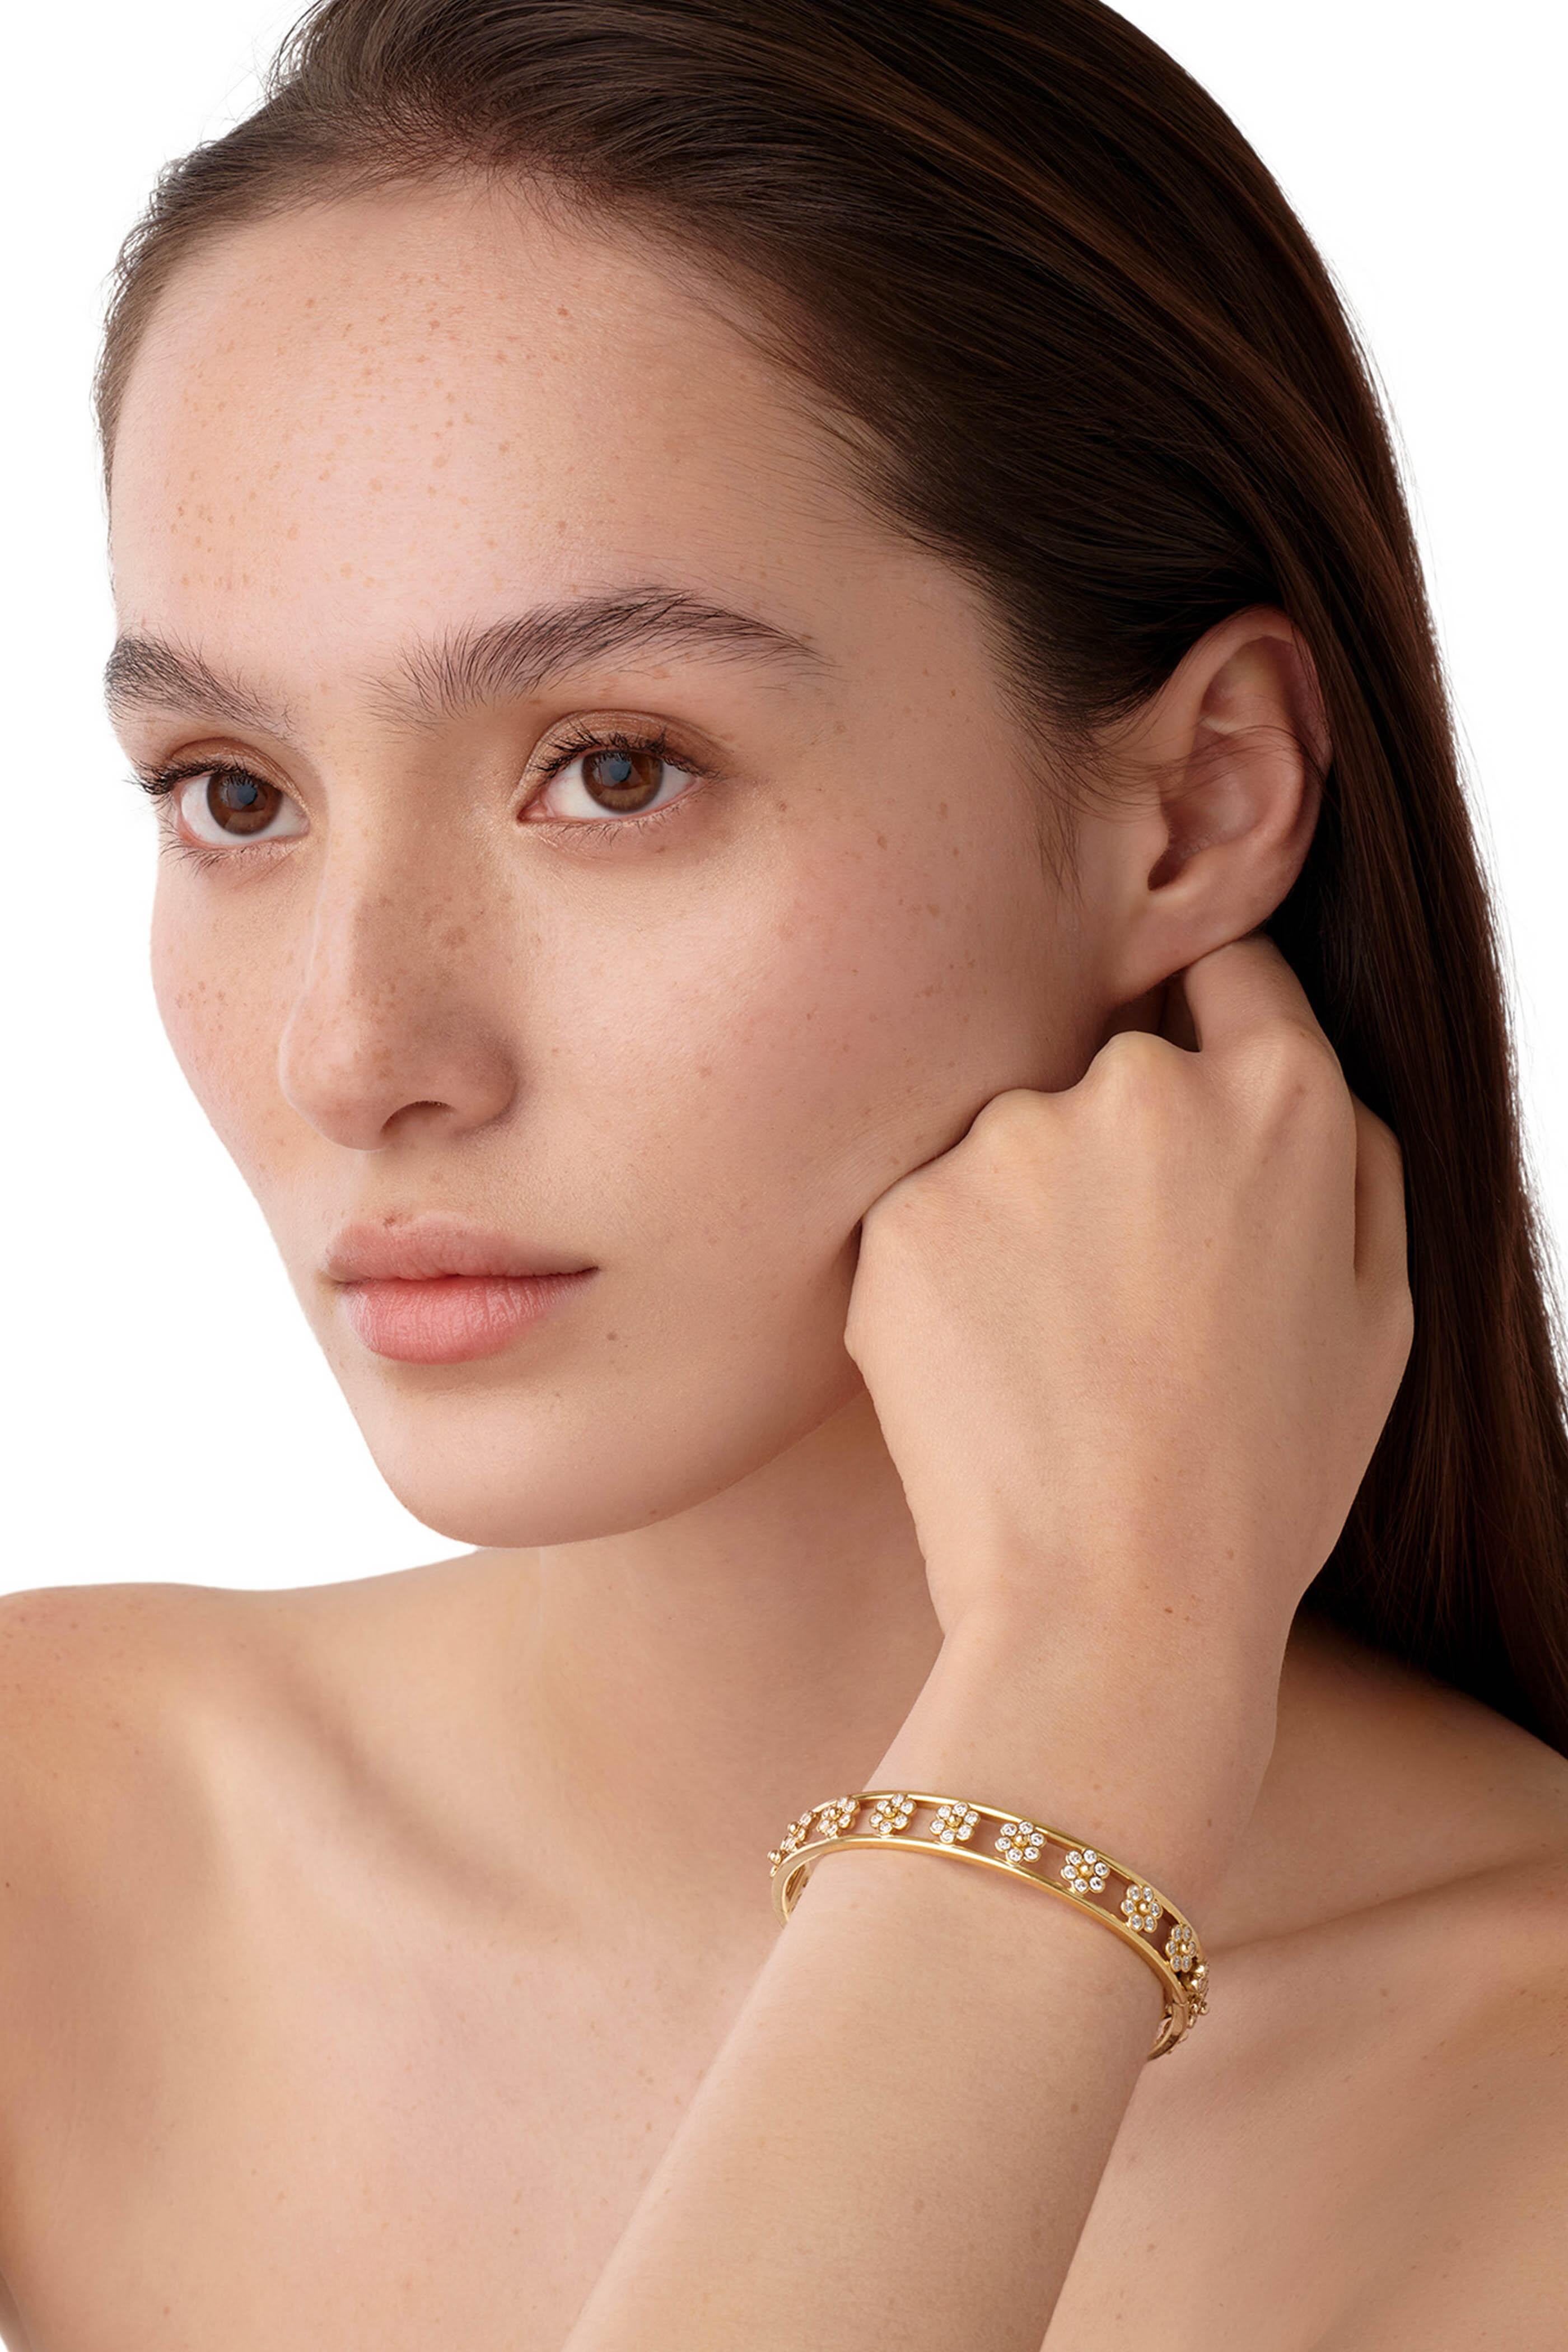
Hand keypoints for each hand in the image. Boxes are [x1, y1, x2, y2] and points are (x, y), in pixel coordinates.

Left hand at [844, 935, 1412, 1677]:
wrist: (1115, 1602)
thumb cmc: (1261, 1477)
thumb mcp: (1376, 1313)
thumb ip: (1347, 1157)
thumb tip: (1281, 1063)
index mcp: (1282, 1099)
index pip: (1229, 975)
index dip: (1205, 1041)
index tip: (1181, 1123)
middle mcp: (1142, 1088)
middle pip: (1105, 1073)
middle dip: (1109, 1159)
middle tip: (1123, 1306)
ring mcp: (1011, 1143)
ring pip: (1006, 1151)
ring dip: (1020, 1221)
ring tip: (1055, 1359)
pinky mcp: (906, 1210)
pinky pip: (925, 1219)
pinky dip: (945, 1282)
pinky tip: (992, 1377)